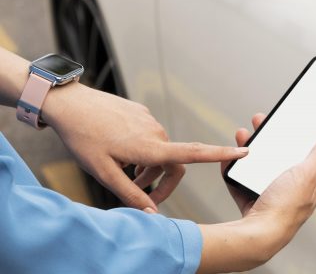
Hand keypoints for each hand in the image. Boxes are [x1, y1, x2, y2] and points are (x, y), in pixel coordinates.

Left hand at [42, 82, 248, 211]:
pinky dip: (142, 151)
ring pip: (160, 151)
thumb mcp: (103, 173)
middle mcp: (156, 132)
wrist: (70, 104)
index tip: (243, 151)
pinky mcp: (141, 113)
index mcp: (150, 148)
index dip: (221, 154)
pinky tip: (119, 152)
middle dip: (161, 182)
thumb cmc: (84, 139)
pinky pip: (150, 136)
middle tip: (141, 196)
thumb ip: (130, 193)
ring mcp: (149, 120)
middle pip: (174, 162)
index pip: (194, 153)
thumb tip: (152, 212)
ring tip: (124, 174)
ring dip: (149, 167)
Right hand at [197, 114, 315, 272]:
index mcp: (310, 183)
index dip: (295, 134)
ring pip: (258, 166)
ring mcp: (270, 196)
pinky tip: (230, 159)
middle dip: (268, 138)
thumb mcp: (307, 172)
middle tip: (258, 122)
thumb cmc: (285, 207)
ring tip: (242, 135)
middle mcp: (291, 190)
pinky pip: (241, 181)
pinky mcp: (251, 202)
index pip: (305, 152)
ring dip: (249, 149)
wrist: (256, 236)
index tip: (284, 119)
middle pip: (279, 156)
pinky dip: (235, 169)